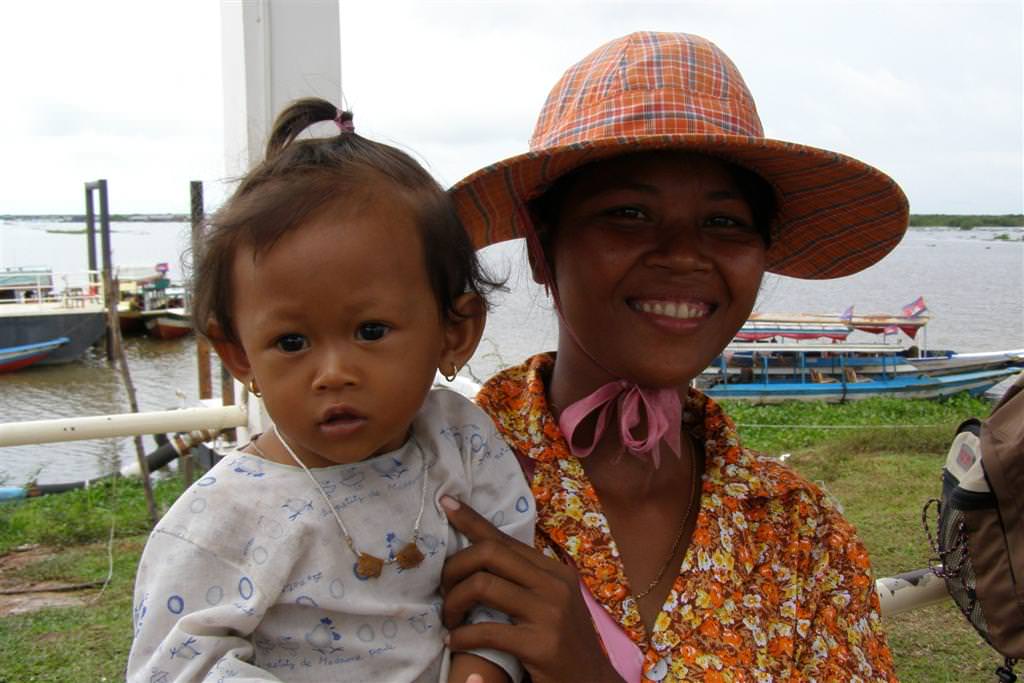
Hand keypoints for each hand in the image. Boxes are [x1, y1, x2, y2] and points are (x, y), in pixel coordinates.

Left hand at [440, 496, 625, 682]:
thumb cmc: (563, 644)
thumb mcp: (549, 604)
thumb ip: (522, 580)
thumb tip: (481, 554)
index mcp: (555, 571)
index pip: (504, 539)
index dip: (471, 520)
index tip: (445, 503)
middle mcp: (555, 585)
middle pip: (489, 553)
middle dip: (454, 567)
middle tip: (443, 591)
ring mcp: (550, 613)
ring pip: (483, 585)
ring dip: (453, 602)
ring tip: (449, 619)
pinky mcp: (541, 645)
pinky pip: (486, 630)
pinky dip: (461, 636)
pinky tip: (455, 642)